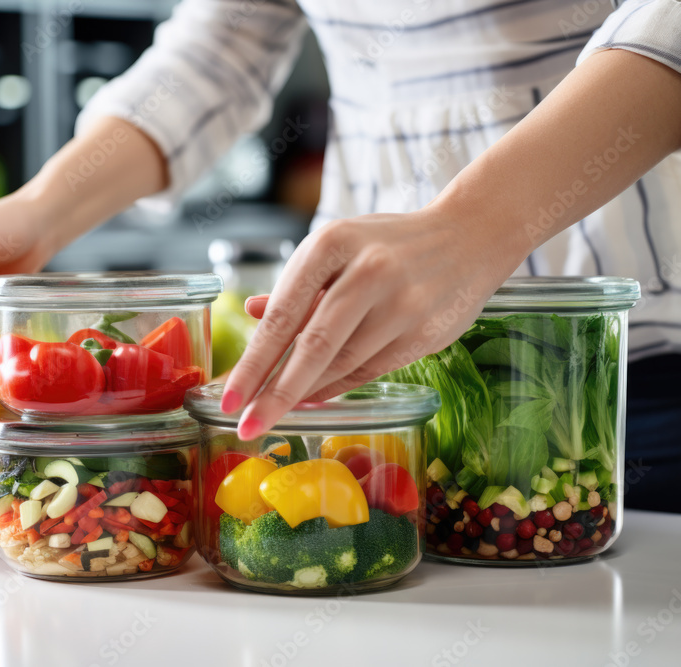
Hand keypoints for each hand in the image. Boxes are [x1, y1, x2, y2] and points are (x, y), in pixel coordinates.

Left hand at [220, 204, 529, 439]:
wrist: (470, 237)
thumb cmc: (389, 245)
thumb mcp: (338, 249)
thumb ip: (297, 284)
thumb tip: (251, 313)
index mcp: (333, 243)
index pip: (284, 313)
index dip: (253, 361)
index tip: (228, 397)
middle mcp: (367, 272)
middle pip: (312, 345)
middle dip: (274, 392)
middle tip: (245, 425)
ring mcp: (400, 304)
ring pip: (341, 363)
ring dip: (303, 393)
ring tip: (274, 413)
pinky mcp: (424, 333)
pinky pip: (369, 370)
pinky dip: (336, 387)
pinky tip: (312, 398)